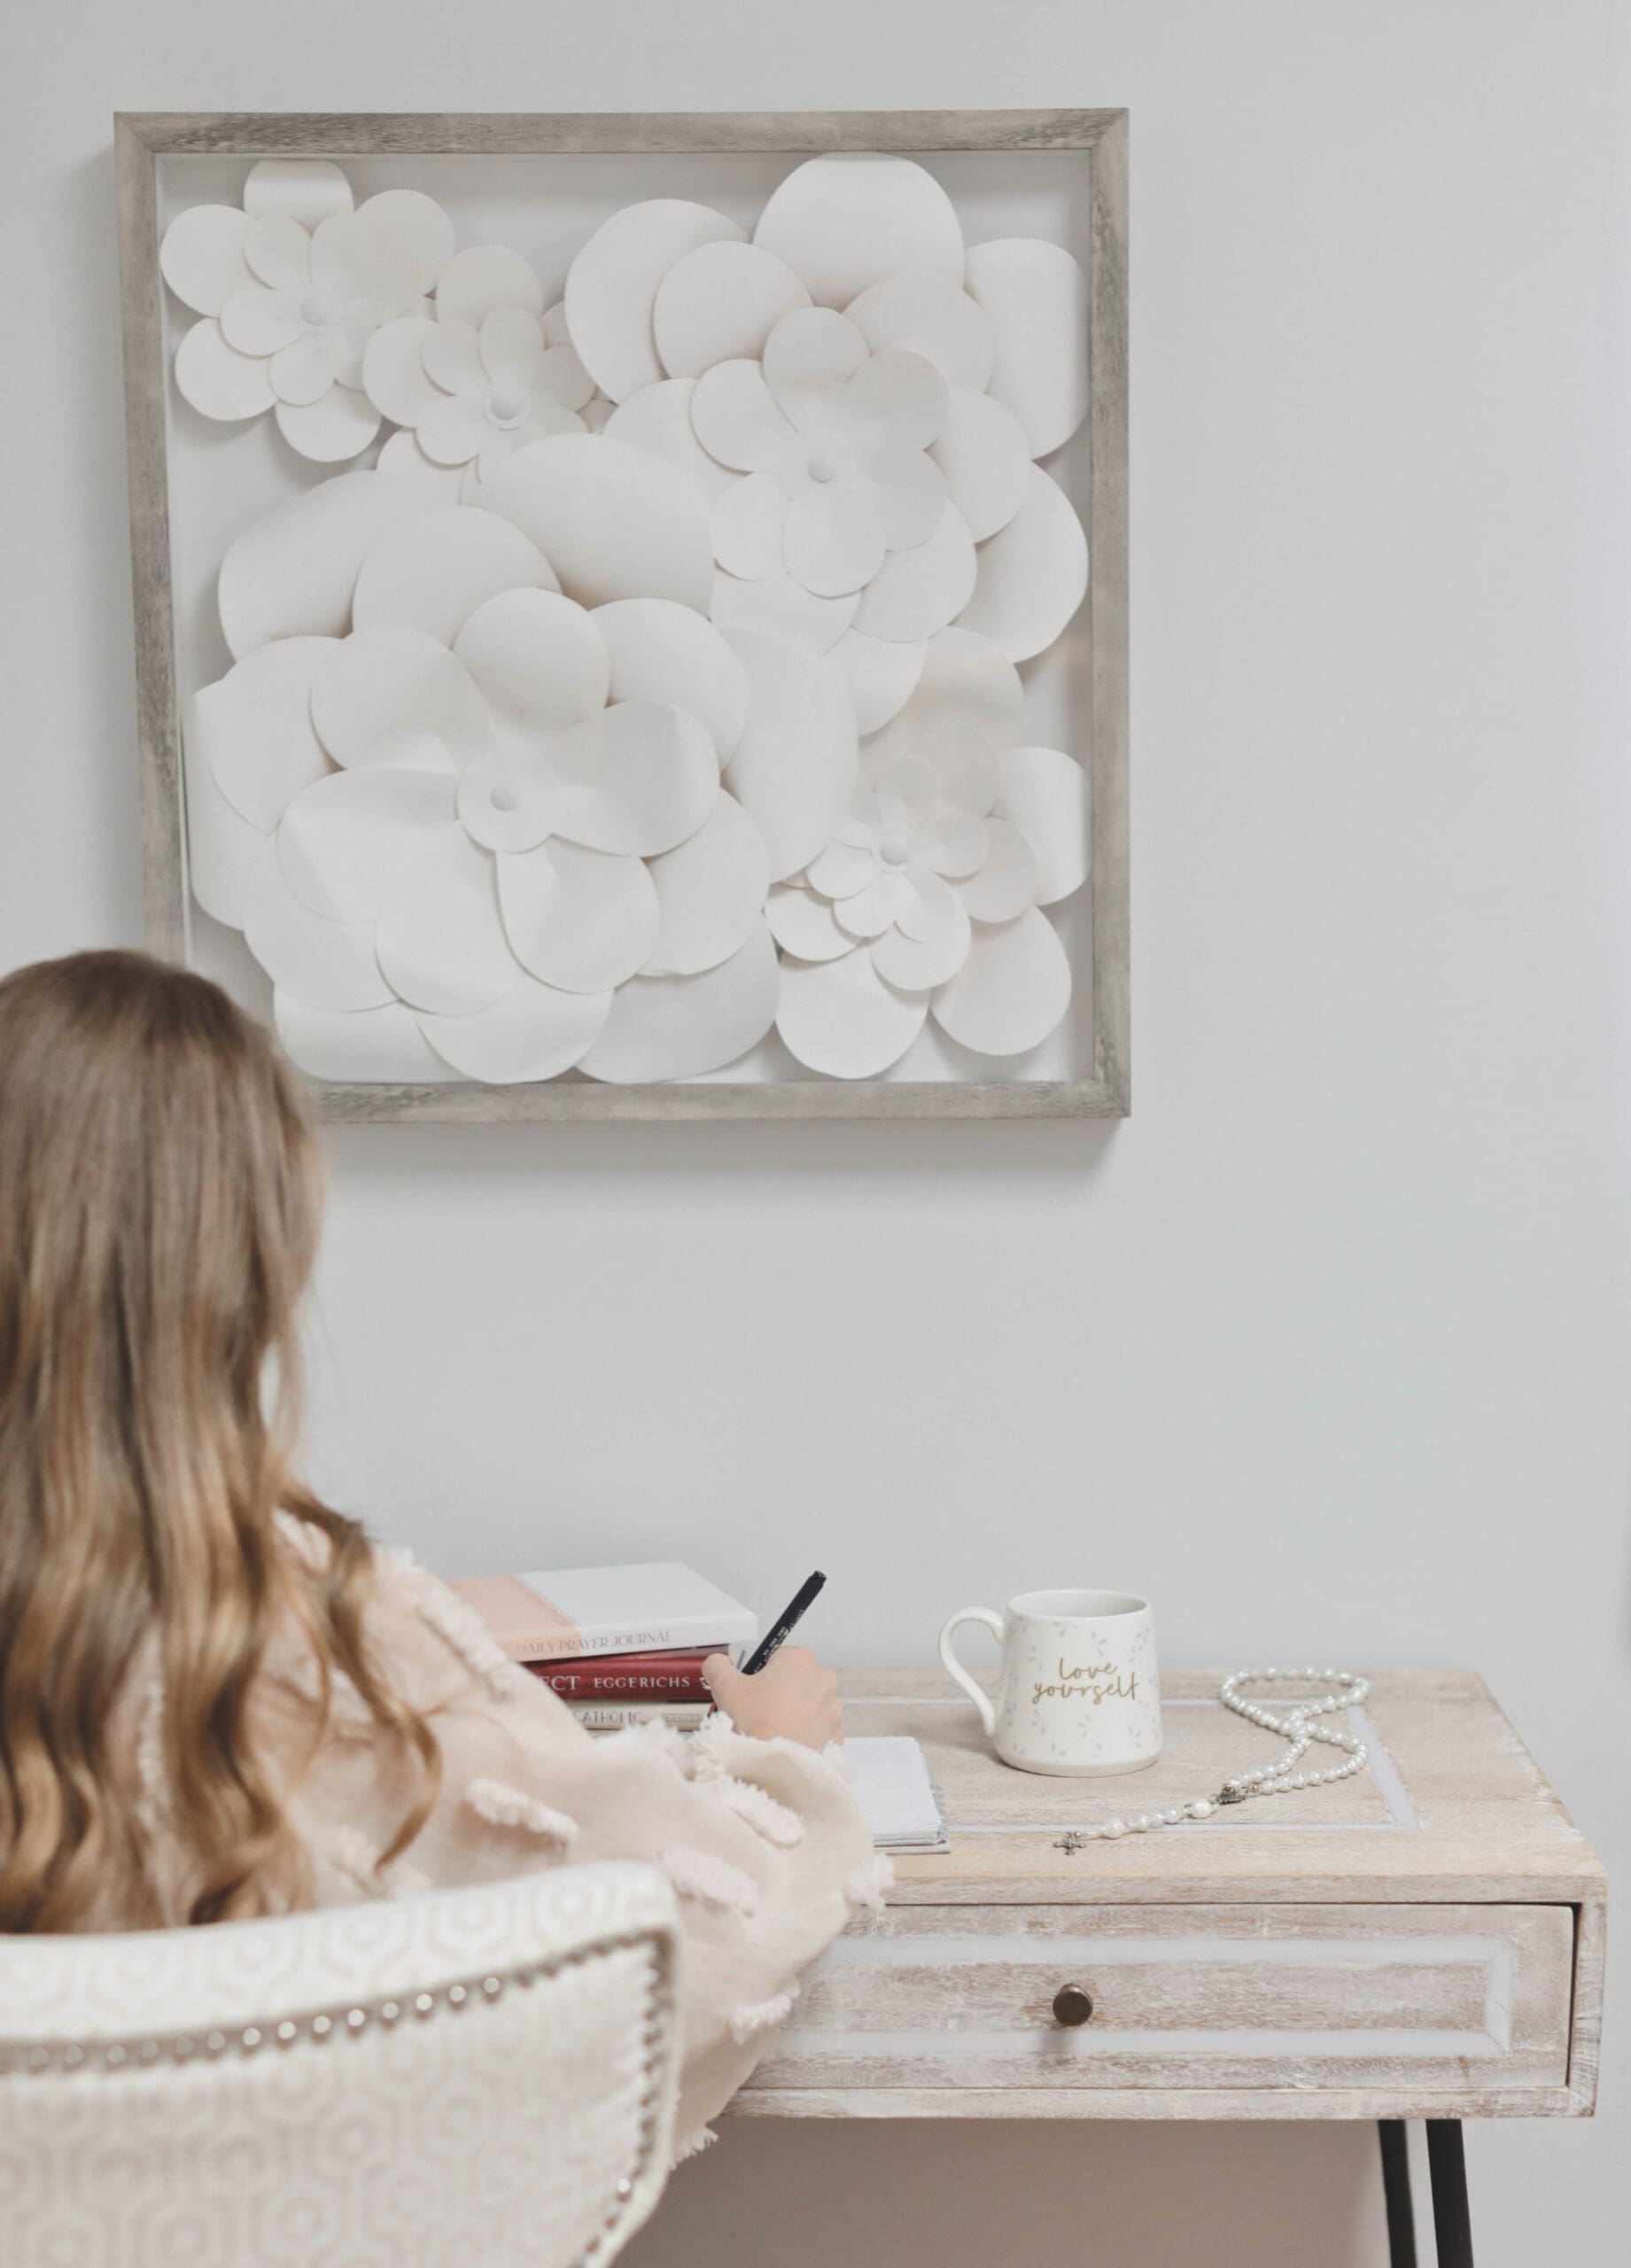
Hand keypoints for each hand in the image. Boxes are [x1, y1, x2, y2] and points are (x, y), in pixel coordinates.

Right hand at [701, 1646, 842, 1748]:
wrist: (773, 1768)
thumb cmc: (753, 1723)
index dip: (761, 1675)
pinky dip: (805, 1734)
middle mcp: (822, 1679)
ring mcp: (833, 1708)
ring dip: (794, 1714)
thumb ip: (717, 1665)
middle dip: (779, 1693)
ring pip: (808, 1705)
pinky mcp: (836, 1734)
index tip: (752, 1693)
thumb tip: (718, 1662)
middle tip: (759, 1713)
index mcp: (799, 1660)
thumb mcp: (724, 1686)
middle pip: (795, 1681)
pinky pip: (818, 1729)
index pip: (778, 1658)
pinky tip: (787, 1742)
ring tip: (773, 1730)